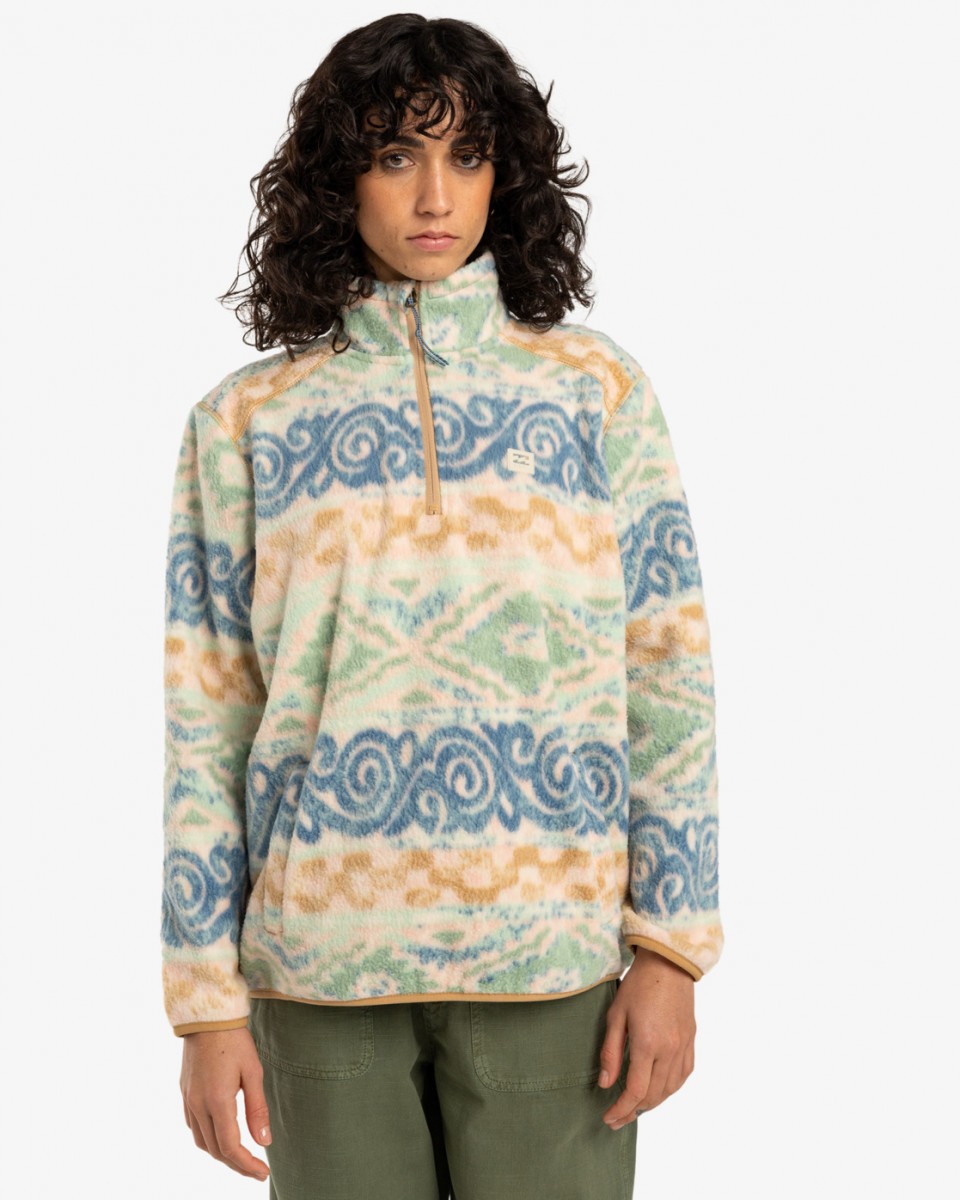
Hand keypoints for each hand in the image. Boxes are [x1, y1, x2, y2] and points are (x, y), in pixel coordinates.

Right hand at [180, 1026, 271, 1180]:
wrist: (207, 1017)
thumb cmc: (234, 1041)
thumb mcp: (253, 1072)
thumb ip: (257, 1109)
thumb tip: (264, 1142)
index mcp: (217, 1101)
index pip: (230, 1147)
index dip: (247, 1165)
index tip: (263, 1173)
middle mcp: (198, 1105)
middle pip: (215, 1150)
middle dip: (236, 1164)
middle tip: (257, 1169)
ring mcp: (188, 1100)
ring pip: (202, 1141)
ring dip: (221, 1154)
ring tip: (242, 1155)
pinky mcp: (185, 1093)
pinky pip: (193, 1127)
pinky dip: (208, 1139)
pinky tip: (222, 1134)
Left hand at [598, 948, 695, 1128]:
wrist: (669, 964)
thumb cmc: (638, 985)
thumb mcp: (615, 1015)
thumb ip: (610, 1052)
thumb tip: (606, 1084)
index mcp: (648, 1044)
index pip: (636, 1091)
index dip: (621, 1109)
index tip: (608, 1118)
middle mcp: (669, 1050)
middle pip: (653, 1096)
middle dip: (633, 1111)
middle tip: (616, 1118)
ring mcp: (683, 1047)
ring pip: (670, 1089)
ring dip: (652, 1103)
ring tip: (634, 1107)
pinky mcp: (691, 1041)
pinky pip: (683, 1075)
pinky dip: (670, 1089)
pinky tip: (659, 1090)